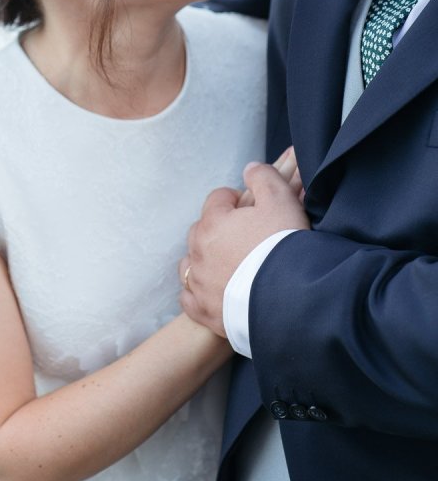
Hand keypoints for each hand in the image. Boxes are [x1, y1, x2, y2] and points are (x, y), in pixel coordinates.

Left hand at [179, 148, 309, 336]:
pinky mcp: (204, 311)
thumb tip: (250, 168)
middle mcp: (199, 251)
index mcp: (214, 222)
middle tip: (243, 235)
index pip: (218, 198)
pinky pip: (189, 298)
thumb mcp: (282, 200)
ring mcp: (199, 283)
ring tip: (226, 262)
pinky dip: (197, 292)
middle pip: (201, 230)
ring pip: (190, 263)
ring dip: (204, 259)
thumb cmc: (285, 246)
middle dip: (218, 228)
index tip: (251, 208)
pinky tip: (211, 290)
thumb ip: (264, 177)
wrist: (292, 298)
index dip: (235, 200)